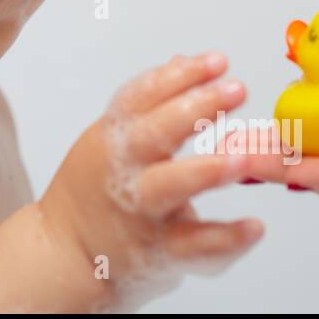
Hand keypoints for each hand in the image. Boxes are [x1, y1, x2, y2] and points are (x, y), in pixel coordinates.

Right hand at [38, 52, 265, 310]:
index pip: (141, 96)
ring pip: (170, 187)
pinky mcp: (159, 251)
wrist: (64, 256)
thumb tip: (182, 62)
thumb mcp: (111, 140)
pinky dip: (226, 237)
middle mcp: (124, 170)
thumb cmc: (94, 192)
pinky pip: (195, 246)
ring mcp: (142, 211)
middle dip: (197, 107)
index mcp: (112, 138)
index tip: (216, 61)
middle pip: (155, 132)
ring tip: (244, 157)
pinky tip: (254, 226)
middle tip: (236, 90)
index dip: (179, 77)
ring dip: (207, 170)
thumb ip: (148, 105)